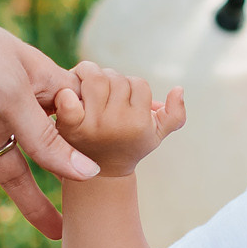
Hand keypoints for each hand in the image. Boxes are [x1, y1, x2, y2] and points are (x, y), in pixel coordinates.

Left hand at [0, 0, 95, 243]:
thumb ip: (46, 139)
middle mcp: (12, 105)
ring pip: (11, 171)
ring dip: (29, 202)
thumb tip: (88, 174)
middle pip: (47, 150)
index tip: (120, 172)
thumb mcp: (12, 93)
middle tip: (92, 213)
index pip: (77, 115)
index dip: (96, 140)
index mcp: (37, 82)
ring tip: (55, 236)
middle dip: (68, 180)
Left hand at [53, 62, 184, 176]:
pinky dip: (67, 92)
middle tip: (102, 86)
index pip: (139, 84)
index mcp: (139, 122)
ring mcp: (94, 124)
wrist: (100, 174)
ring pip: (96, 79)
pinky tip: (70, 93)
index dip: (131, 86)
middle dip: (110, 78)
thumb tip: (179, 89)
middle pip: (117, 79)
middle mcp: (118, 123)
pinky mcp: (70, 125)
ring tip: (87, 82)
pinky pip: (68, 98)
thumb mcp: (156, 134)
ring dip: (89, 73)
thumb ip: (175, 115)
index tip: (123, 95)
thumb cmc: (130, 145)